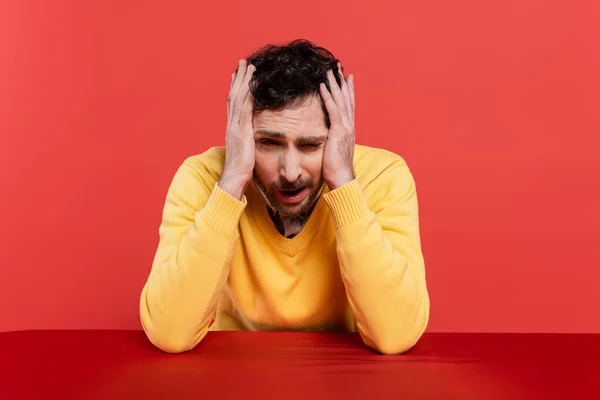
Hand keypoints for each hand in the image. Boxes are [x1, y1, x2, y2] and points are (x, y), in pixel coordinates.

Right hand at [219, 59, 255, 198]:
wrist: (233, 180)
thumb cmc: (241, 171)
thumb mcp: (245, 152)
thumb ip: (247, 143)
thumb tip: (252, 139)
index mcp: (232, 129)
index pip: (233, 104)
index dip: (236, 88)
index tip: (238, 75)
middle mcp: (231, 125)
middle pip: (234, 96)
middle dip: (239, 78)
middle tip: (243, 63)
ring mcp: (235, 127)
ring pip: (238, 98)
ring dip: (244, 81)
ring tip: (249, 66)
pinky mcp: (242, 131)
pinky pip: (245, 109)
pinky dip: (248, 95)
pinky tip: (253, 84)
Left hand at [320, 63, 355, 189]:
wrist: (342, 179)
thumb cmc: (336, 169)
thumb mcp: (334, 150)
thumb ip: (332, 141)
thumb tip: (328, 138)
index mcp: (349, 130)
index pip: (348, 106)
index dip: (347, 91)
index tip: (346, 78)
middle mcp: (349, 126)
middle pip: (347, 99)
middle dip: (342, 82)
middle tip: (339, 67)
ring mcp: (345, 128)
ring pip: (340, 101)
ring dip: (334, 84)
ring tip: (329, 70)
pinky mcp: (338, 132)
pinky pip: (333, 110)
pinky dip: (328, 97)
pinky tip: (322, 86)